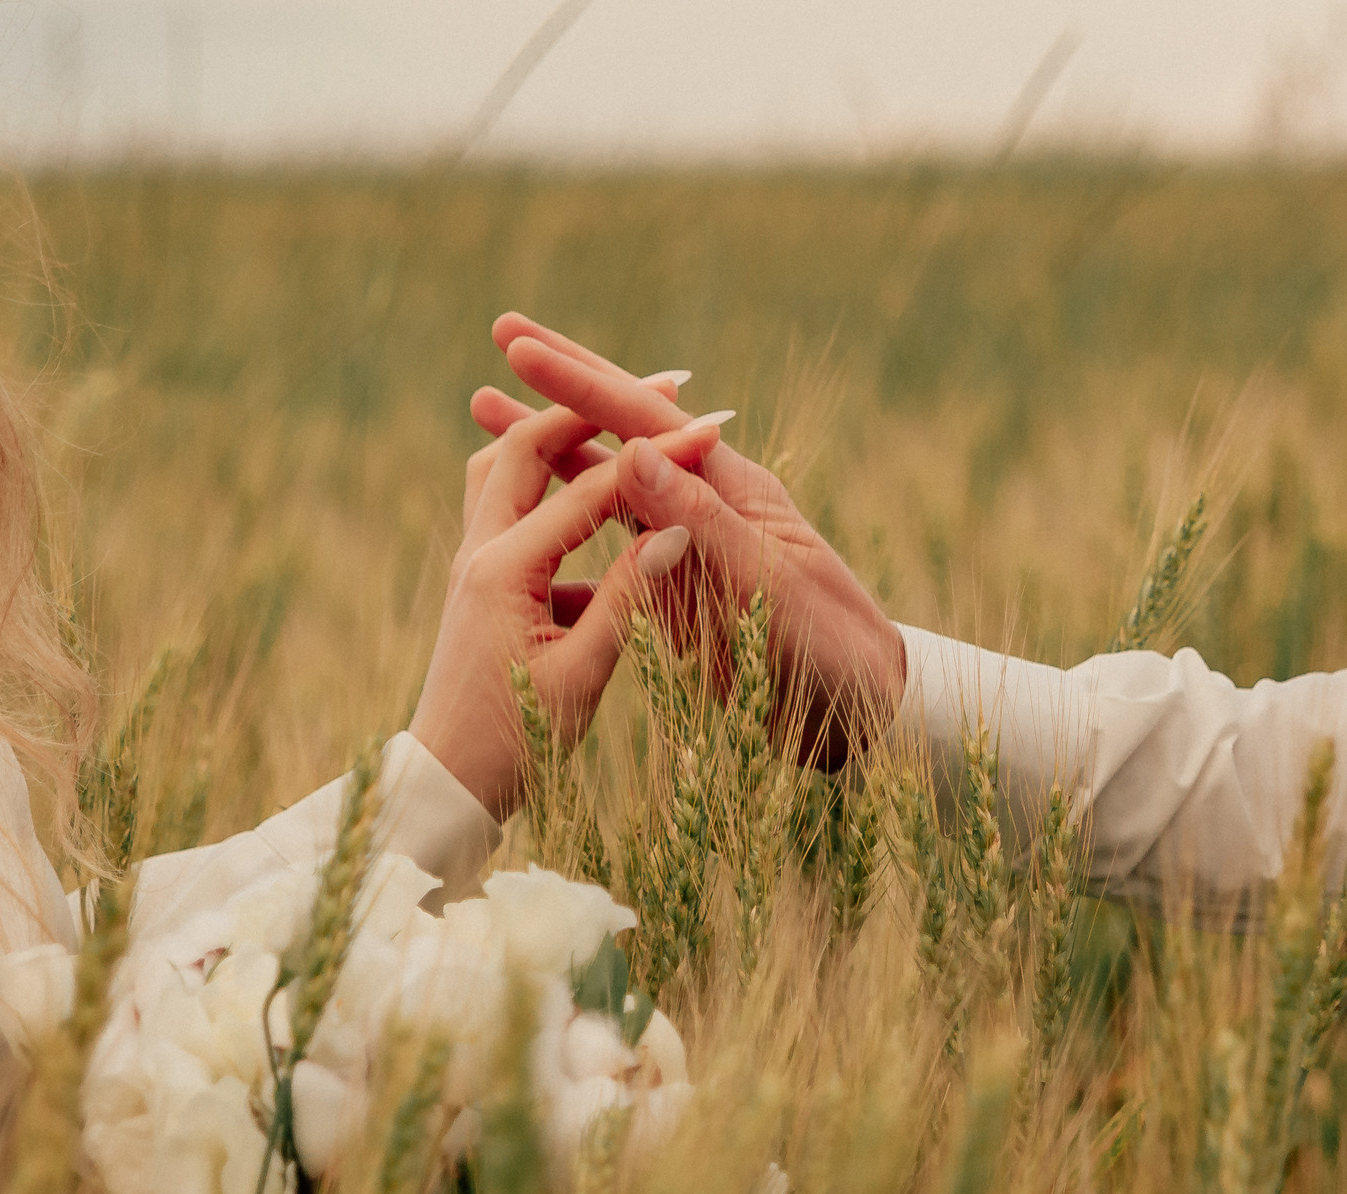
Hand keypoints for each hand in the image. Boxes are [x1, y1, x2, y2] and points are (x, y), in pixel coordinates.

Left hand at [408, 403, 711, 822]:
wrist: (444, 789)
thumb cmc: (512, 746)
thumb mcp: (582, 676)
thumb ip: (629, 597)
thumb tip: (676, 527)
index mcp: (504, 568)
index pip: (591, 489)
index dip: (656, 456)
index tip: (712, 427)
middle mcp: (479, 553)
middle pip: (527, 448)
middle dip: (590, 410)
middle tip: (659, 388)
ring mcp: (473, 569)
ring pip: (508, 476)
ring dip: (561, 448)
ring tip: (619, 431)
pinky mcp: (480, 591)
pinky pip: (517, 525)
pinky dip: (557, 508)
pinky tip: (607, 537)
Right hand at [478, 313, 905, 769]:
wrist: (858, 708)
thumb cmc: (827, 645)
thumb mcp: (762, 580)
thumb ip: (698, 519)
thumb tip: (633, 449)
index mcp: (730, 488)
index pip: (644, 421)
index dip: (581, 383)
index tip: (522, 348)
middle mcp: (704, 501)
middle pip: (620, 430)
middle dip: (561, 384)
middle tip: (504, 333)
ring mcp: (686, 541)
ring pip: (603, 481)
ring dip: (548, 446)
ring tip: (488, 411)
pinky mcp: (675, 584)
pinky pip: (608, 541)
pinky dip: (565, 520)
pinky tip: (523, 516)